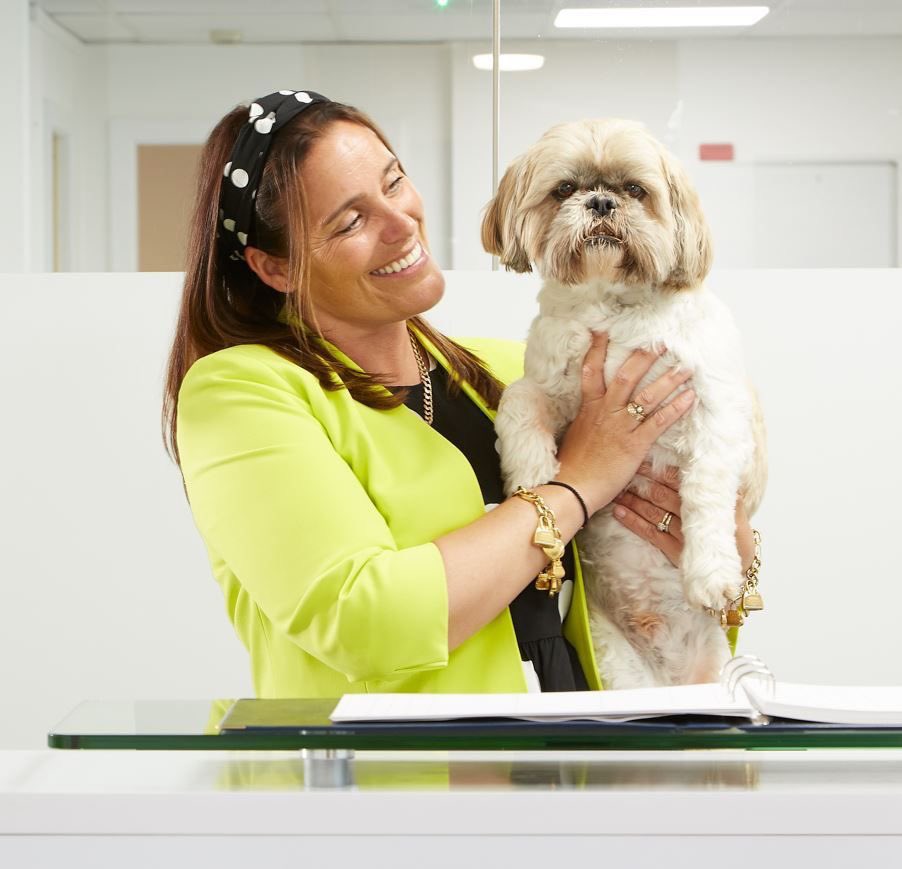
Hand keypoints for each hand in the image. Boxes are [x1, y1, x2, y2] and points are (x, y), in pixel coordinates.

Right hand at [555, 332, 695, 515]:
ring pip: (647, 395)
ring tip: (686, 366)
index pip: (591, 371)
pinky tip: (691, 398)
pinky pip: (659, 422)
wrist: (571, 489)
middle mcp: (605, 412)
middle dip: (644, 356)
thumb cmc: (572, 467)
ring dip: (668, 379)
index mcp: (589, 409)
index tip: (603, 330)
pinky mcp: (634, 445)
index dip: (596, 349)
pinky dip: (676, 409)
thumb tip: (592, 416)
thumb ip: (587, 422)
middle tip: (661, 340)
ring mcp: (620, 427)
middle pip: (625, 375)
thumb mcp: (576, 436)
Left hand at [612, 463, 756, 571]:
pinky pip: (650, 533)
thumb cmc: (732, 536)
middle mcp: (694, 517)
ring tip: (617, 489)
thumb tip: (710, 463)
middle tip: (624, 471)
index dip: (659, 471)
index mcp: (709, 503)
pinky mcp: (675, 552)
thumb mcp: (734, 510)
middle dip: (641, 482)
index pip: (679, 482)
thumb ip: (719, 489)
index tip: (643, 461)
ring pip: (653, 512)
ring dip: (633, 500)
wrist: (736, 571)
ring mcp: (683, 535)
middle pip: (662, 495)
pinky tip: (619, 512)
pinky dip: (633, 522)